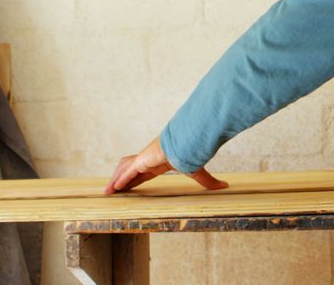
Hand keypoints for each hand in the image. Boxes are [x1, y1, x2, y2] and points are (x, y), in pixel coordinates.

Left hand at [104, 137, 228, 193]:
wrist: (189, 143)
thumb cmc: (192, 153)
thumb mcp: (198, 172)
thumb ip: (208, 181)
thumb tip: (225, 187)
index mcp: (159, 161)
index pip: (142, 172)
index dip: (134, 179)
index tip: (128, 186)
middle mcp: (148, 159)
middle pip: (130, 169)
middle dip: (121, 179)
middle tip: (113, 190)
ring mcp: (144, 158)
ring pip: (124, 169)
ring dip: (116, 179)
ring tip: (108, 192)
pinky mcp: (141, 160)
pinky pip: (126, 171)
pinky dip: (119, 179)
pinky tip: (113, 188)